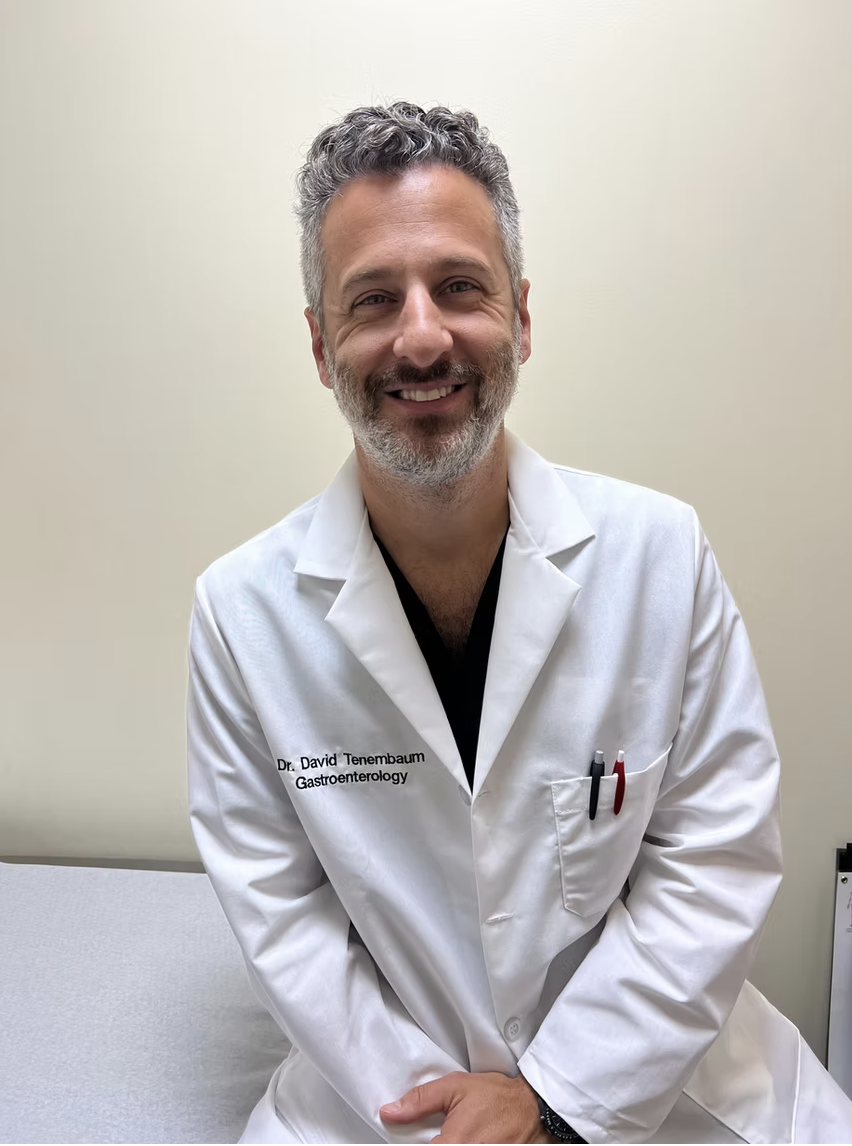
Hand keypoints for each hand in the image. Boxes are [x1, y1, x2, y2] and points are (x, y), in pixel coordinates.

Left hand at [380, 1070, 554, 1142]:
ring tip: (456, 1133)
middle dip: (434, 1142)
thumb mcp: (455, 1087)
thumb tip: (390, 1112)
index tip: (422, 1135)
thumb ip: (421, 1100)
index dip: (415, 1143)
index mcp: (454, 1145)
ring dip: (447, 1144)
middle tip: (444, 1132)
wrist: (534, 1108)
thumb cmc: (497, 1096)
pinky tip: (467, 1138)